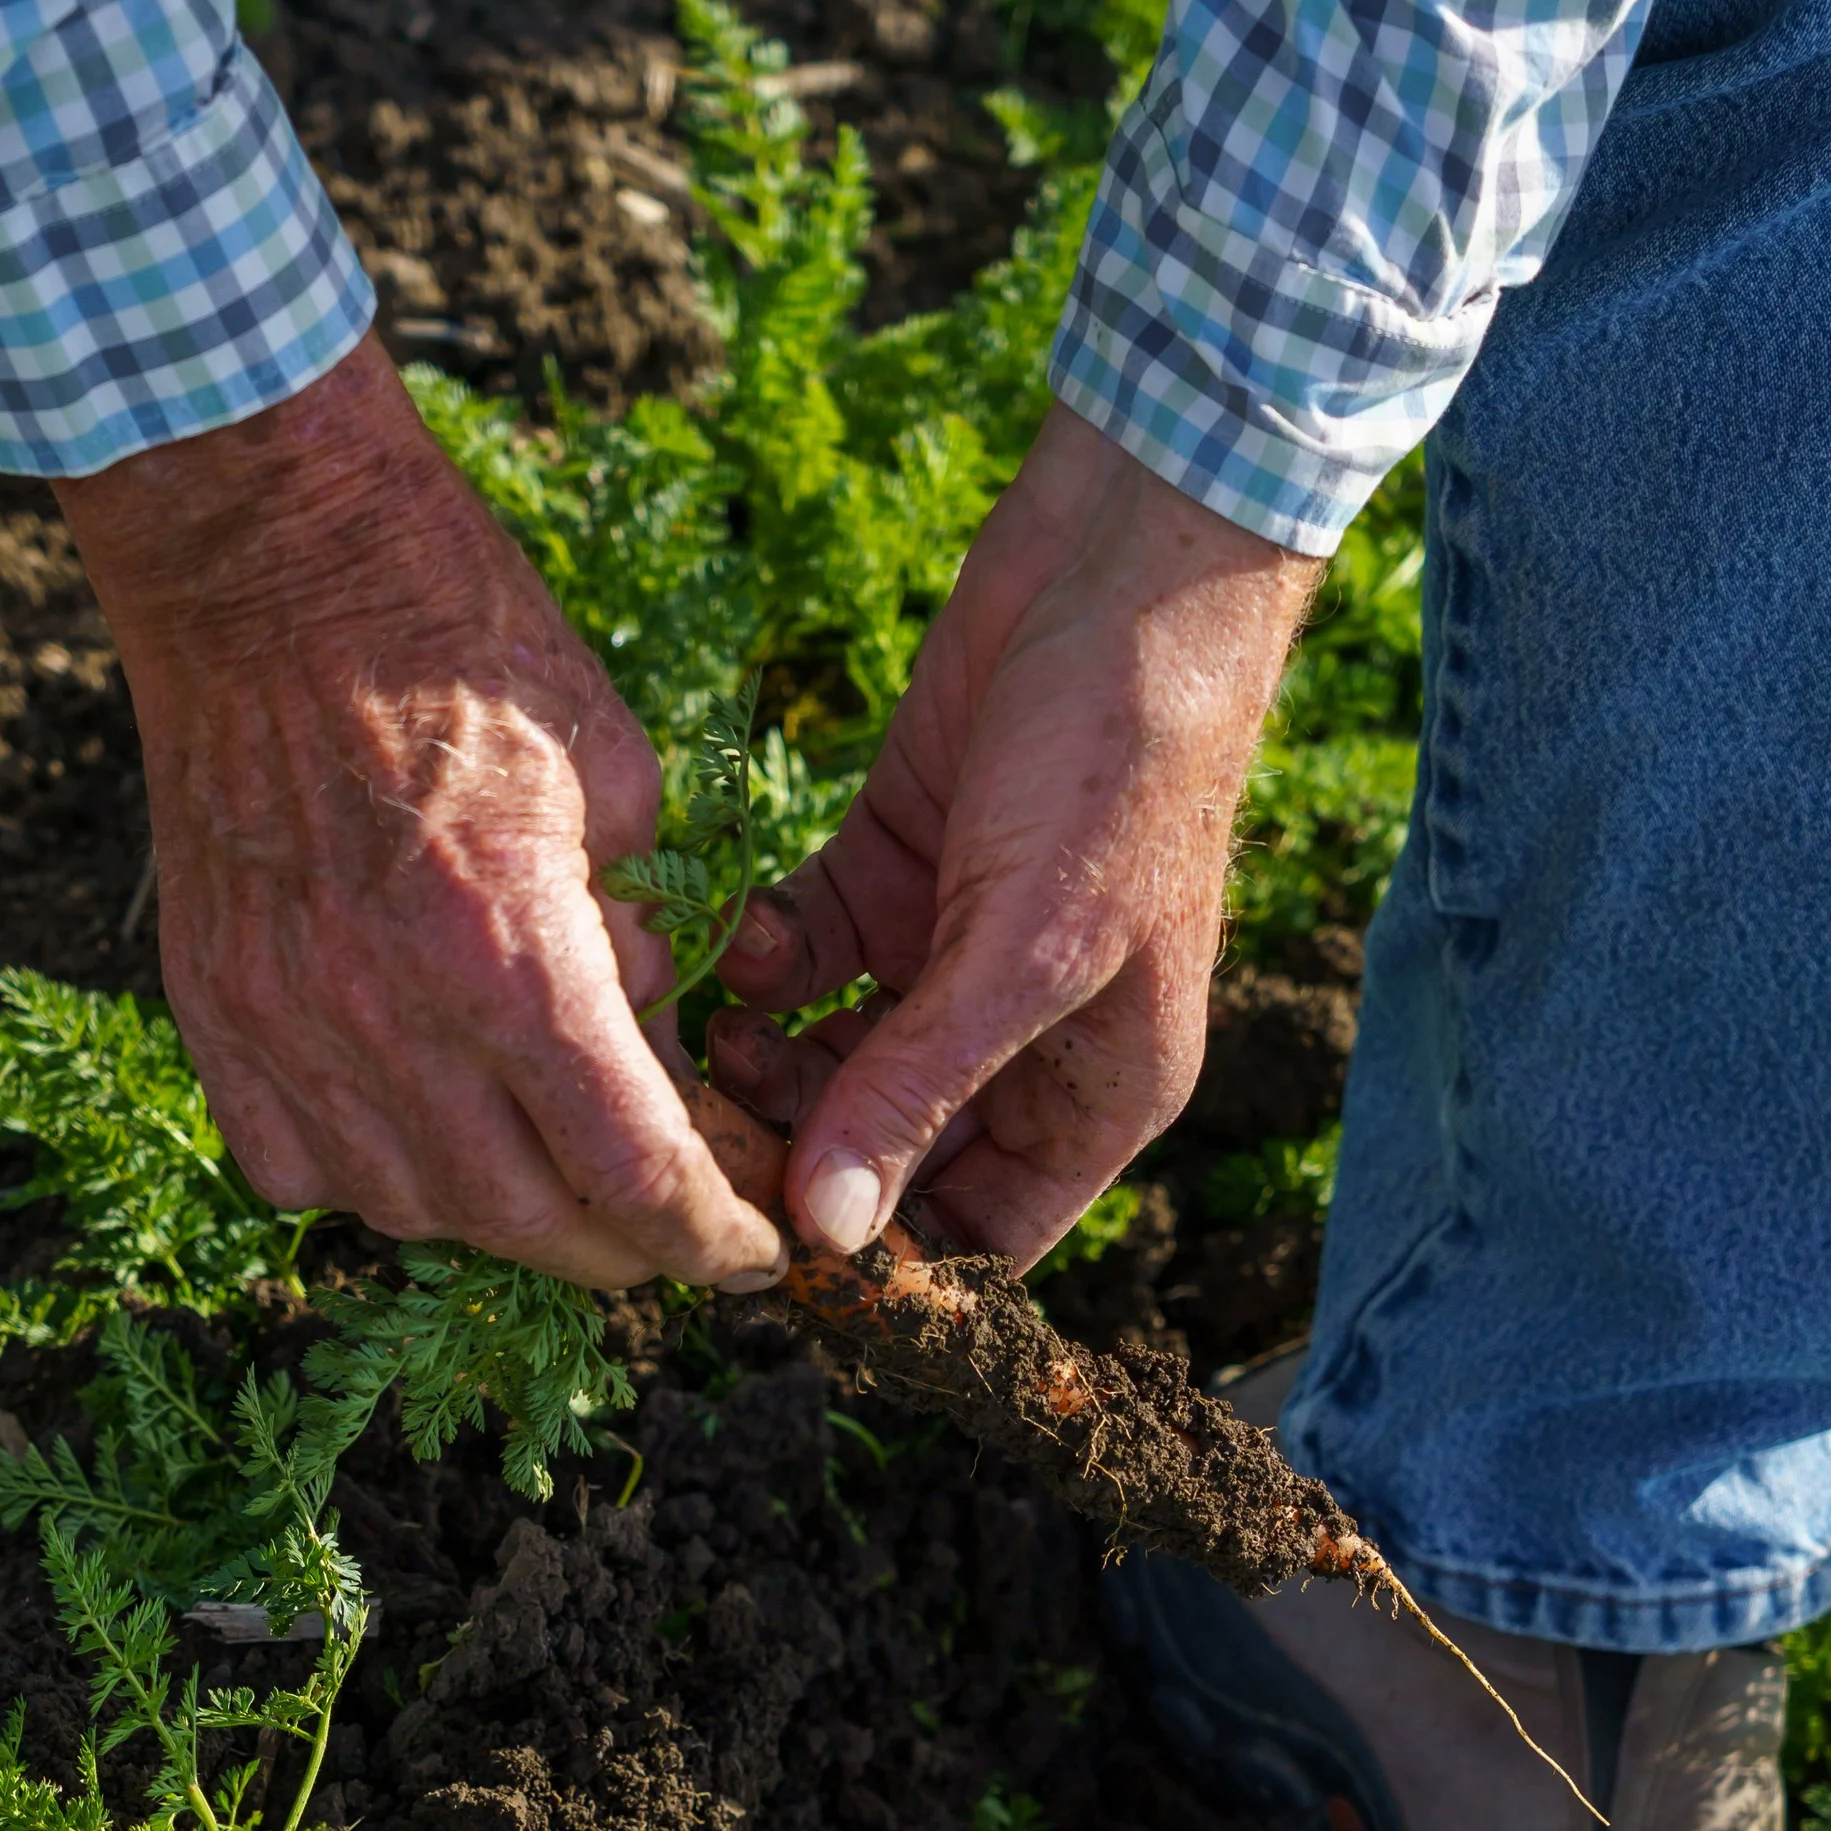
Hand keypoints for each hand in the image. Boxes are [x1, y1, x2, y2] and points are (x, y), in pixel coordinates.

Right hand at [58, 337, 785, 1293]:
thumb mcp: (621, 784)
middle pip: (529, 1226)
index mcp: (510, 954)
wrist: (269, 564)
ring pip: (414, 1214)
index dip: (710, 1238)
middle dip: (626, 1253)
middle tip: (676, 1235)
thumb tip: (663, 1061)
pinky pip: (300, 1173)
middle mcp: (387, 1020)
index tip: (754, 1252)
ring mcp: (285, 1030)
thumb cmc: (464, 647)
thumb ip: (649, 945)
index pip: (633, 1175)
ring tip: (561, 1183)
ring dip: (507, 1223)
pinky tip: (431, 1139)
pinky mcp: (216, 1018)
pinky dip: (379, 1184)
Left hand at [705, 401, 1319, 1265]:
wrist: (1123, 565)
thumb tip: (833, 1236)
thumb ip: (920, 1091)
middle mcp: (1024, 1039)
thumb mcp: (1023, 949)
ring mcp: (950, 953)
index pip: (982, 1237)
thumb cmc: (1122, 764)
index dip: (888, 1264)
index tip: (781, 1261)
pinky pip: (809, 956)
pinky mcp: (890, 868)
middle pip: (890, 1156)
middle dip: (800, 1157)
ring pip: (833, 1059)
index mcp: (1097, 1091)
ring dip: (768, 1063)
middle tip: (707, 1144)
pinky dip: (767, 960)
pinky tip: (744, 946)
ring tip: (715, 1037)